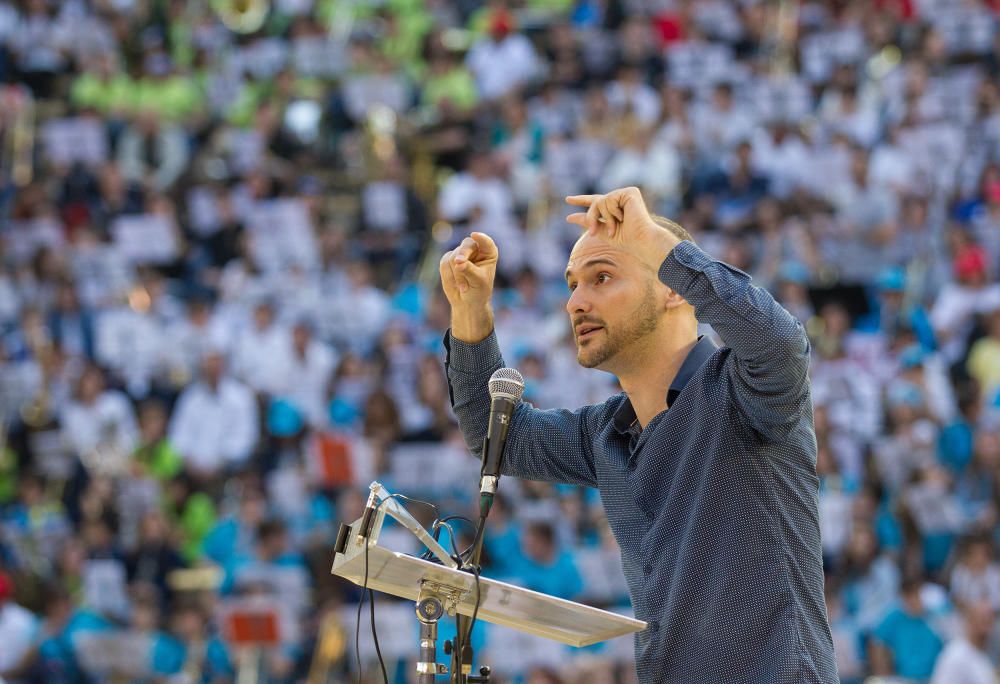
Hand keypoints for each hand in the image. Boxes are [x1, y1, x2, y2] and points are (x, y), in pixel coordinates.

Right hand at [439, 232, 497, 306]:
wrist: (467, 302)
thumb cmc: (479, 291)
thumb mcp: (478, 282)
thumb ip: (469, 270)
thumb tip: (458, 262)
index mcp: (488, 253)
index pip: (486, 242)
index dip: (480, 238)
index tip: (474, 235)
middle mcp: (475, 250)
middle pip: (466, 245)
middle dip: (462, 255)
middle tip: (458, 263)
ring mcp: (461, 254)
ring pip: (453, 256)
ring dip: (456, 274)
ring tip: (463, 287)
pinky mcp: (448, 260)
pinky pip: (444, 263)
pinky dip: (448, 275)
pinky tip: (455, 284)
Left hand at [566, 187, 681, 272]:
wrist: (640, 240)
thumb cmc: (625, 239)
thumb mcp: (601, 231)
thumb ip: (588, 222)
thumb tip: (569, 217)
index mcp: (614, 208)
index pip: (595, 202)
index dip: (581, 200)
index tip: (568, 200)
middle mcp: (620, 199)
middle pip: (595, 202)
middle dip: (591, 217)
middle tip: (592, 232)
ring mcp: (625, 194)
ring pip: (600, 201)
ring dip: (605, 218)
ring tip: (616, 227)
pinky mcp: (630, 192)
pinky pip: (609, 199)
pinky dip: (612, 212)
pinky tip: (623, 217)